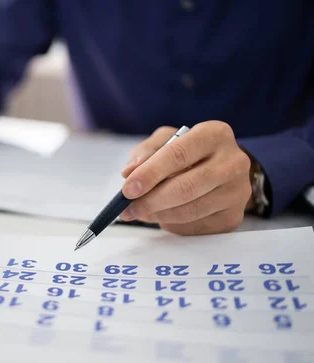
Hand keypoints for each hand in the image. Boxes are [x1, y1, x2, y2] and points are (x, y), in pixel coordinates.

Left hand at [118, 121, 251, 234]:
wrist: (222, 170)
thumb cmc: (189, 153)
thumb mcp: (166, 140)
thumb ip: (146, 152)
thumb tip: (129, 173)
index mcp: (215, 134)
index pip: (179, 154)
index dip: (150, 174)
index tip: (127, 189)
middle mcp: (233, 162)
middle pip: (186, 187)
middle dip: (150, 201)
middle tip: (127, 208)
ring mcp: (237, 192)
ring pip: (190, 211)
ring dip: (157, 215)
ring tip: (139, 213)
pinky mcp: (233, 216)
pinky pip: (195, 226)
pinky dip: (172, 224)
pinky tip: (161, 216)